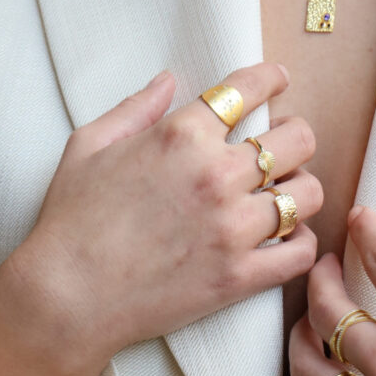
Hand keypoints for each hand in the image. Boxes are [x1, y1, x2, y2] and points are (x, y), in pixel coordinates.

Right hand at [0, 62, 322, 375]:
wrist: (67, 296)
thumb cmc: (70, 221)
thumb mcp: (88, 146)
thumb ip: (135, 108)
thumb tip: (168, 80)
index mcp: (181, 135)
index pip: (248, 89)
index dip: (271, 79)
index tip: (279, 80)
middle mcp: (216, 175)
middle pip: (297, 138)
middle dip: (293, 136)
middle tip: (281, 148)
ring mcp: (233, 228)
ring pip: (309, 193)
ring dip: (300, 189)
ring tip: (284, 195)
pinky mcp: (240, 276)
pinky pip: (302, 251)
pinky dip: (301, 241)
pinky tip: (284, 238)